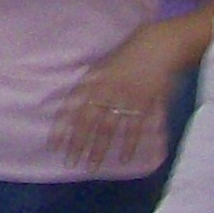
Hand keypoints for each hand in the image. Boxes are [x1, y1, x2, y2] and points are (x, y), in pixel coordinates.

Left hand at [55, 21, 190, 171]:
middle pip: (89, 122)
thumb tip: (73, 105)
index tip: (54, 146)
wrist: (159, 46)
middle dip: (78, 144)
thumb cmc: (128, 56)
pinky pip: (136, 128)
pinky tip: (123, 159)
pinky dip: (129, 144)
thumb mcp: (102, 67)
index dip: (63, 128)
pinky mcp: (147, 104)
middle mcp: (107, 92)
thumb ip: (89, 86)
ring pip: (109, 128)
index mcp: (94, 82)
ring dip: (100, 149)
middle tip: (70, 163)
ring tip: (91, 166)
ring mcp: (127, 99)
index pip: (73, 109)